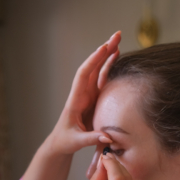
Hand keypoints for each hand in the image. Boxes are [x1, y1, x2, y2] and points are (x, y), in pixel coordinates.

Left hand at [46, 31, 121, 155]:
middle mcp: (81, 93)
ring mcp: (88, 94)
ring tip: (118, 40)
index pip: (83, 76)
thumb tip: (108, 137)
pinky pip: (101, 79)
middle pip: (92, 67)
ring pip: (97, 70)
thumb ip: (92, 138)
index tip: (103, 48)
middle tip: (117, 35)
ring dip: (107, 55)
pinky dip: (108, 66)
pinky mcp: (94, 99)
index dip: (93, 62)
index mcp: (75, 100)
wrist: (60, 143)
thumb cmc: (65, 142)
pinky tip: (116, 56)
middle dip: (103, 50)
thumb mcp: (77, 142)